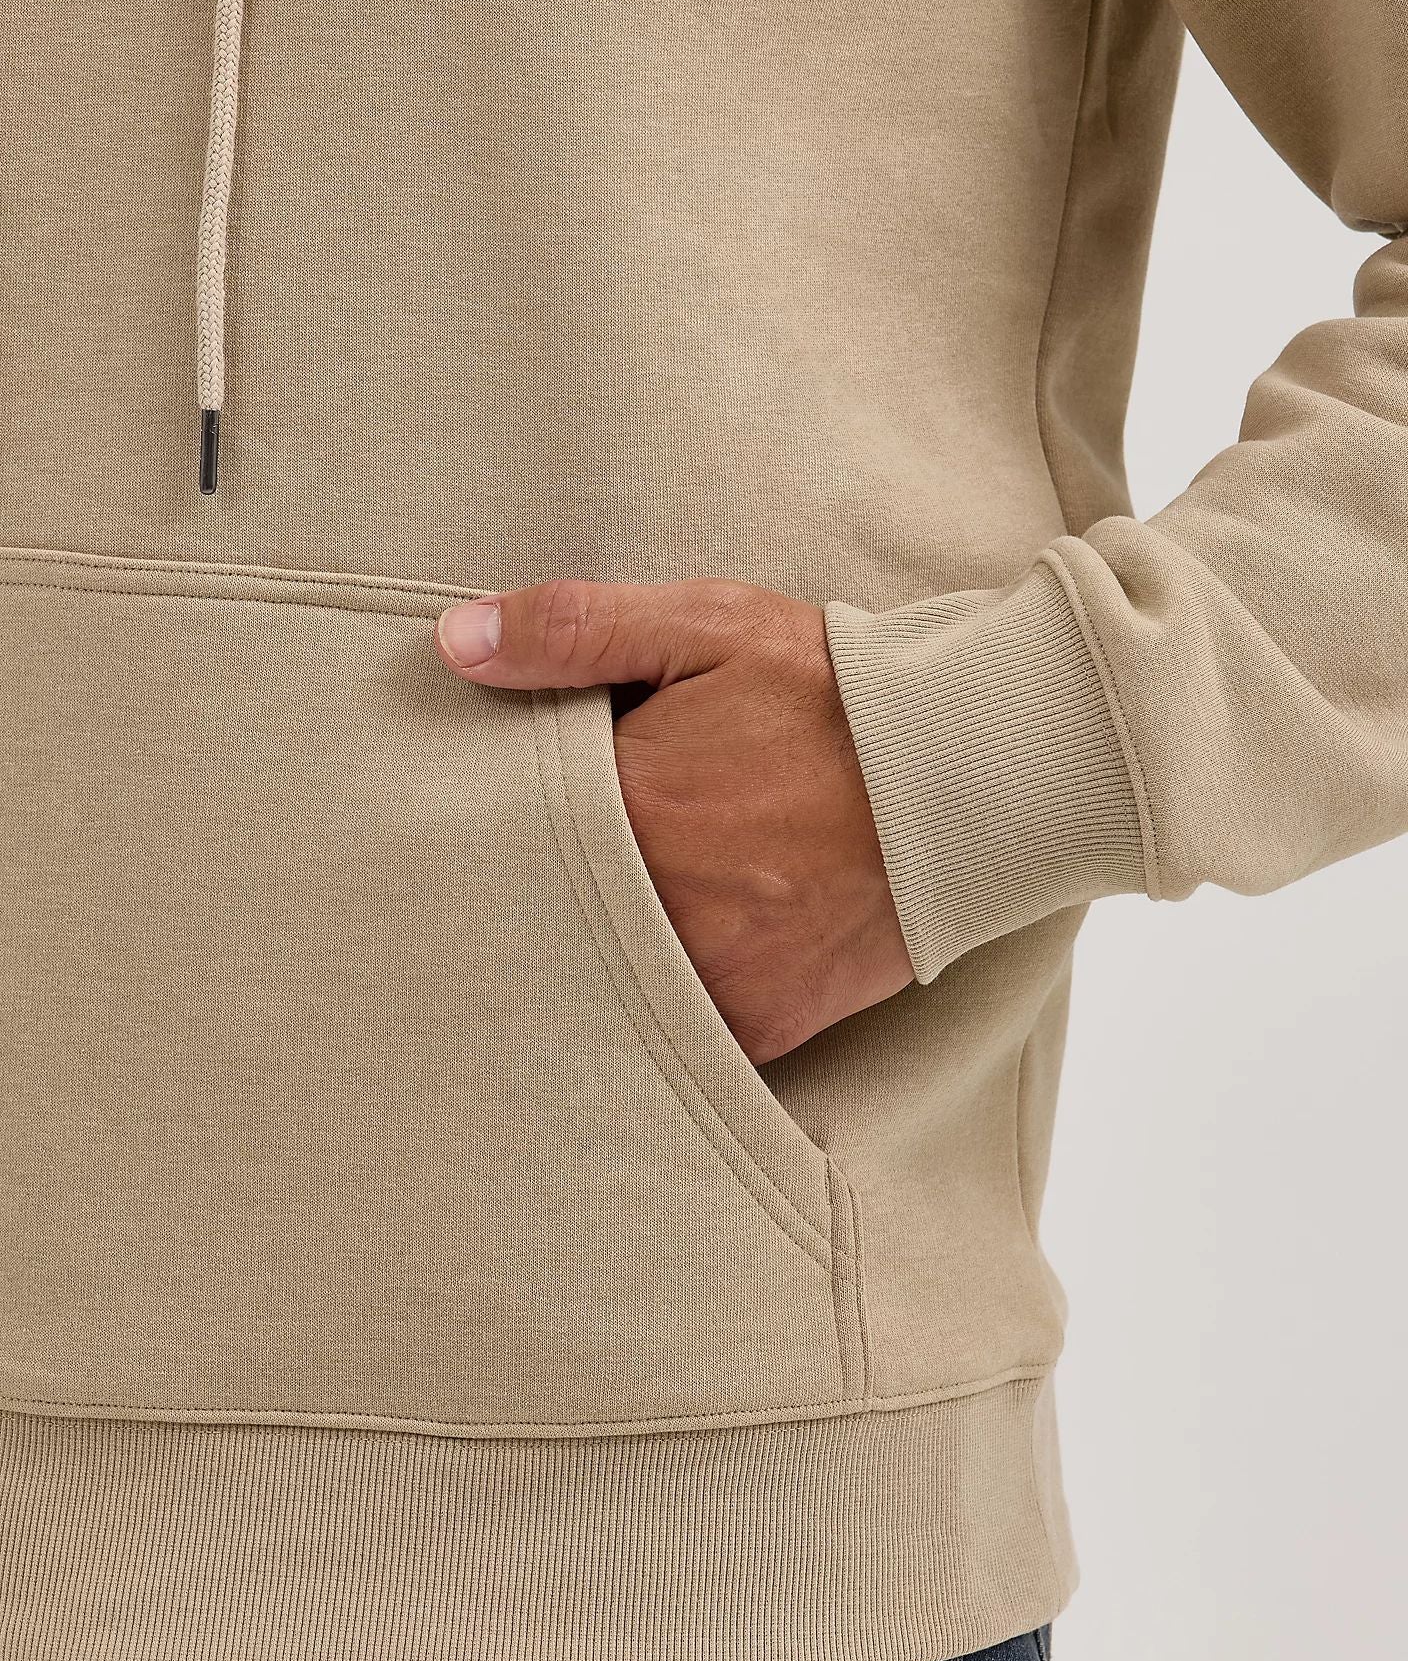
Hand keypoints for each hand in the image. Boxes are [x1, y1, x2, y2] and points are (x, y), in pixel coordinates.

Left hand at [435, 578, 914, 1062]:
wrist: (975, 775)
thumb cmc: (835, 694)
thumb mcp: (708, 627)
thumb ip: (575, 629)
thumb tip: (456, 643)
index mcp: (631, 811)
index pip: (504, 832)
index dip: (490, 820)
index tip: (482, 812)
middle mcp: (662, 913)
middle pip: (548, 919)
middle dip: (533, 893)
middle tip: (520, 872)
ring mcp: (713, 981)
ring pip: (602, 985)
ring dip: (590, 956)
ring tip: (598, 914)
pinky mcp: (760, 1028)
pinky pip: (676, 1033)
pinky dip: (658, 1003)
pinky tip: (658, 963)